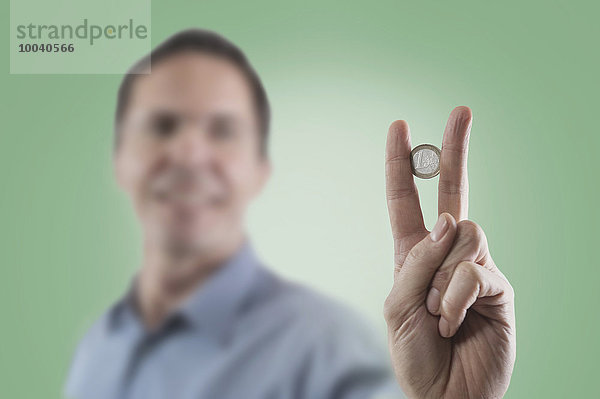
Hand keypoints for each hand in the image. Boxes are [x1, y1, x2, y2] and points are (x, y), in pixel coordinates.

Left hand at [383, 106, 515, 398]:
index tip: (400, 127)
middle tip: (462, 110)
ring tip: (440, 313)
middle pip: (453, 193)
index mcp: (412, 253)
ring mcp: (474, 267)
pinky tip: (455, 320)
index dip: (402, 165)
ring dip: (441, 277)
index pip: (406, 199)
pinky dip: (457, 297)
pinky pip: (475, 270)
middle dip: (455, 150)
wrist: (444, 394)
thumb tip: (449, 222)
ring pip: (462, 234)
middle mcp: (445, 253)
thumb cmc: (415, 352)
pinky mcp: (498, 287)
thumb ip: (417, 261)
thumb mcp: (398, 305)